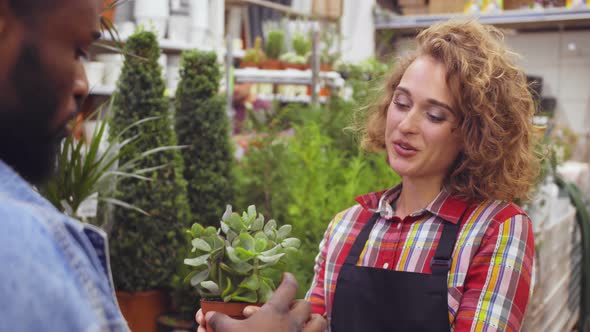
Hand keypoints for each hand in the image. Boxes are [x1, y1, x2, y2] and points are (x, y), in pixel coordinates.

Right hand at [201, 273, 327, 331]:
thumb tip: (209, 315)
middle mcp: (293, 323)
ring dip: (313, 321)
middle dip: (299, 305)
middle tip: (289, 309)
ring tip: (304, 323)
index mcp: (276, 312)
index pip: (289, 287)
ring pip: (320, 322)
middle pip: (306, 305)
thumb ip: (220, 321)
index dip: (288, 279)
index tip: (285, 276)